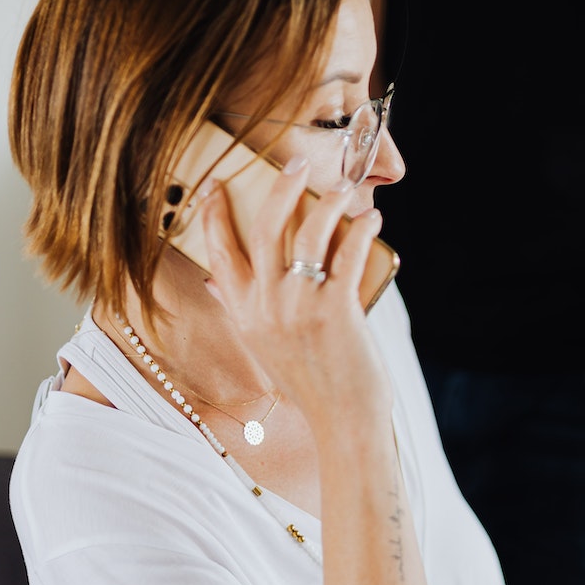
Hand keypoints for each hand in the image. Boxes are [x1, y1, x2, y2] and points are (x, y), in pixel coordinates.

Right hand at [197, 157, 390, 427]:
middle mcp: (266, 307)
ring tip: (343, 188)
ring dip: (327, 203)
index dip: (213, 213)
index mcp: (244, 313)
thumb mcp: (262, 348)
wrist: (342, 422)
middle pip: (263, 229)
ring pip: (307, 234)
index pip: (217, 250)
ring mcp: (300, 307)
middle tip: (296, 162)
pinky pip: (348, 255)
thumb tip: (212, 281)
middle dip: (279, 188)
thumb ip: (238, 310)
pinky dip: (361, 231)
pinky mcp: (336, 311)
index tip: (216, 183)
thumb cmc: (308, 384)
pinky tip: (371, 220)